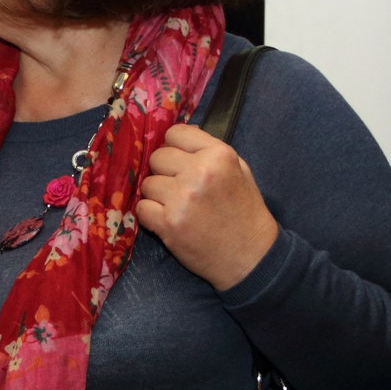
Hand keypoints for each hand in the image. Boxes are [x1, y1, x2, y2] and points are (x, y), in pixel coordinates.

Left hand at [133, 122, 280, 290]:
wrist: (249, 256)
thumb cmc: (245, 212)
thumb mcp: (239, 170)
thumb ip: (209, 150)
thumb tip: (176, 138)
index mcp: (219, 155)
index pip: (175, 133)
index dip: (174, 147)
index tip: (179, 161)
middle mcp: (199, 172)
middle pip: (157, 157)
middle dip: (165, 172)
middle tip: (180, 189)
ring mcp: (182, 198)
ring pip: (147, 184)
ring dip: (157, 195)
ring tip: (178, 207)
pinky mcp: (168, 223)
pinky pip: (141, 208)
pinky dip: (151, 215)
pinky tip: (169, 221)